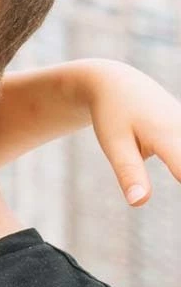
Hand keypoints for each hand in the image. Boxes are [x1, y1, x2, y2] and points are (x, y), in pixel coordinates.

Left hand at [82, 60, 180, 204]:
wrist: (116, 83)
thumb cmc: (112, 115)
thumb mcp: (114, 144)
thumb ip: (129, 173)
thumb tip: (138, 203)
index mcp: (167, 135)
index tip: (178, 181)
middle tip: (145, 156)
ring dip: (179, 165)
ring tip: (142, 146)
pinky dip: (178, 160)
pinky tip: (158, 154)